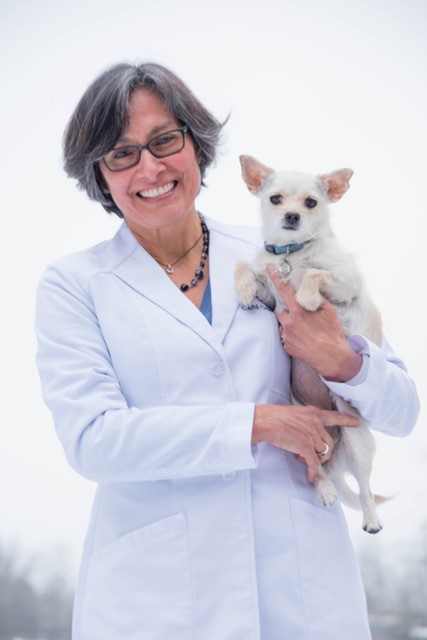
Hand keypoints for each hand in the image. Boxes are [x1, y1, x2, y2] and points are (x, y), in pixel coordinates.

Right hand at [252, 404, 358, 481]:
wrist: (265, 422)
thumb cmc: (273, 416)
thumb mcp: (293, 412)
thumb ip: (303, 420)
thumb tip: (303, 431)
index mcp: (313, 413)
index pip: (334, 416)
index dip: (346, 420)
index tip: (356, 422)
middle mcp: (315, 424)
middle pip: (329, 441)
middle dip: (323, 451)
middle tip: (310, 453)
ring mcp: (312, 436)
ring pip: (323, 452)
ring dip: (315, 459)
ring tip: (301, 457)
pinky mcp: (306, 448)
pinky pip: (314, 463)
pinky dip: (313, 471)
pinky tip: (310, 476)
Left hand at [267, 265, 362, 381]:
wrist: (332, 357)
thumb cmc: (332, 333)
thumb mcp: (328, 311)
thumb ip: (315, 299)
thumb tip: (309, 291)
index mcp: (298, 311)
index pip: (283, 289)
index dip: (276, 277)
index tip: (269, 268)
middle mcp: (289, 323)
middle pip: (281, 310)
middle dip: (289, 311)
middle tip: (302, 317)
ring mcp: (286, 336)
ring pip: (283, 324)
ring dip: (290, 324)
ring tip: (305, 330)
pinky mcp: (286, 347)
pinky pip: (285, 337)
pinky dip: (293, 336)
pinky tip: (304, 339)